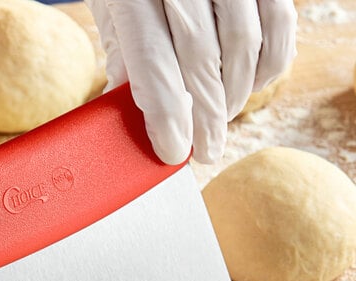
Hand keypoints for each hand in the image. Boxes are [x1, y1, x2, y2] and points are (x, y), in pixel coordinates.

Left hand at [86, 0, 296, 164]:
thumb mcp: (114, 16)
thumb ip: (124, 63)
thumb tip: (132, 123)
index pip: (154, 67)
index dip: (168, 119)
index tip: (174, 151)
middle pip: (202, 61)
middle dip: (206, 118)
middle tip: (205, 150)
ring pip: (243, 45)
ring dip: (235, 94)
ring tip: (221, 117)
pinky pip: (279, 24)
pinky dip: (269, 63)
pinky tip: (253, 84)